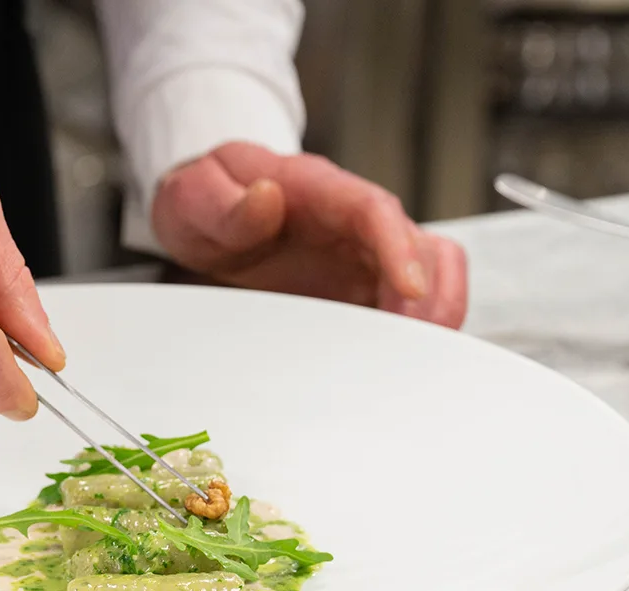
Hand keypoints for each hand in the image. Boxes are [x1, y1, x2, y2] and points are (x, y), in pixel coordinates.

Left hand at [152, 142, 467, 328]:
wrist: (204, 215)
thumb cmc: (205, 201)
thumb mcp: (193, 196)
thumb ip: (222, 201)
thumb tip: (265, 198)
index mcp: (316, 190)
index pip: (374, 209)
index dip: (400, 247)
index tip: (411, 287)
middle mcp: (353, 220)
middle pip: (421, 244)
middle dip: (431, 295)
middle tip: (415, 344)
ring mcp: (363, 253)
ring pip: (432, 273)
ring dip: (435, 314)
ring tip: (414, 358)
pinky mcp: (362, 285)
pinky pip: (409, 304)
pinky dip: (416, 331)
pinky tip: (401, 362)